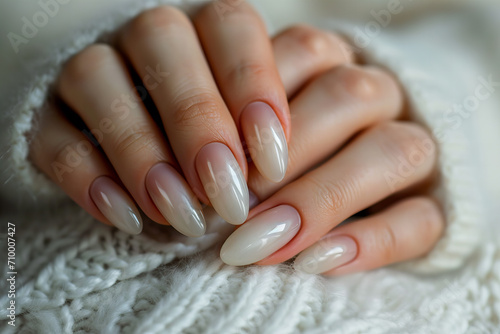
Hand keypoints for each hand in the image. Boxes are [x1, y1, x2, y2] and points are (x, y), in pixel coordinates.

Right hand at [29, 3, 290, 235]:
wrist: (155, 157)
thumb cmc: (225, 143)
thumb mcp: (254, 135)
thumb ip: (261, 140)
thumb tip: (265, 177)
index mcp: (206, 31)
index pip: (230, 24)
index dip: (253, 86)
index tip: (271, 161)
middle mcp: (147, 39)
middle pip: (161, 39)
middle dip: (197, 121)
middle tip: (227, 195)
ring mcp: (93, 69)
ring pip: (96, 76)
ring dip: (141, 151)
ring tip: (180, 214)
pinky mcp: (48, 115)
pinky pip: (54, 135)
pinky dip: (88, 178)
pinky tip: (129, 218)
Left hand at [220, 25, 444, 274]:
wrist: (356, 177)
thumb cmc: (278, 152)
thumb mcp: (250, 129)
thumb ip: (237, 136)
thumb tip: (202, 179)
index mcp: (333, 64)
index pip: (305, 52)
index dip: (257, 97)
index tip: (213, 157)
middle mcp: (378, 94)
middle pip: (349, 97)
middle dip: (286, 155)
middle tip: (231, 207)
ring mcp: (417, 144)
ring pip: (395, 151)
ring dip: (322, 198)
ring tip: (265, 243)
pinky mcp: (441, 202)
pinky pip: (421, 219)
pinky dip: (370, 244)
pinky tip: (318, 264)